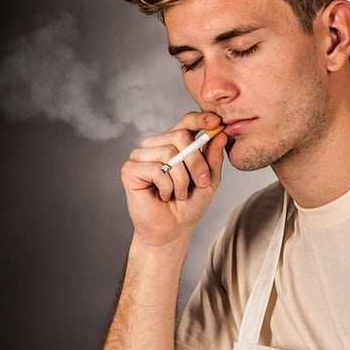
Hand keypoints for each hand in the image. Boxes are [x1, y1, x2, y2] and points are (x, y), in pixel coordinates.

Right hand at [122, 111, 227, 245]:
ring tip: (178, 194)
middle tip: (200, 183)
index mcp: (174, 143)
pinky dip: (166, 186)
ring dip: (181, 180)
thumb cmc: (188, 206)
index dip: (200, 119)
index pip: (185, 122)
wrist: (173, 230)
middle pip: (180, 136)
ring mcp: (141, 156)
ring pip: (168, 153)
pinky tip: (163, 195)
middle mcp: (156, 145)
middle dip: (196, 162)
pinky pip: (155, 169)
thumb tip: (219, 134)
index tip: (215, 122)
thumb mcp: (208, 181)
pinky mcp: (130, 169)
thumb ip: (213, 158)